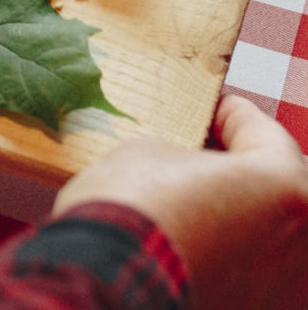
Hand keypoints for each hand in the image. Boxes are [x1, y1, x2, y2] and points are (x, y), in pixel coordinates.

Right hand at [55, 95, 307, 309]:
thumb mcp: (150, 151)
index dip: (231, 114)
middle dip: (239, 169)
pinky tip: (191, 241)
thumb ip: (187, 154)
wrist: (107, 279)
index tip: (216, 107)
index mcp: (286, 187)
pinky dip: (229, 256)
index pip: (263, 133)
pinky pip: (252, 273)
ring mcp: (287, 288)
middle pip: (273, 188)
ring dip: (236, 215)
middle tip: (203, 152)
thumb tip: (186, 165)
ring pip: (265, 235)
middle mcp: (304, 242)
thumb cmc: (132, 212)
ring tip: (192, 200)